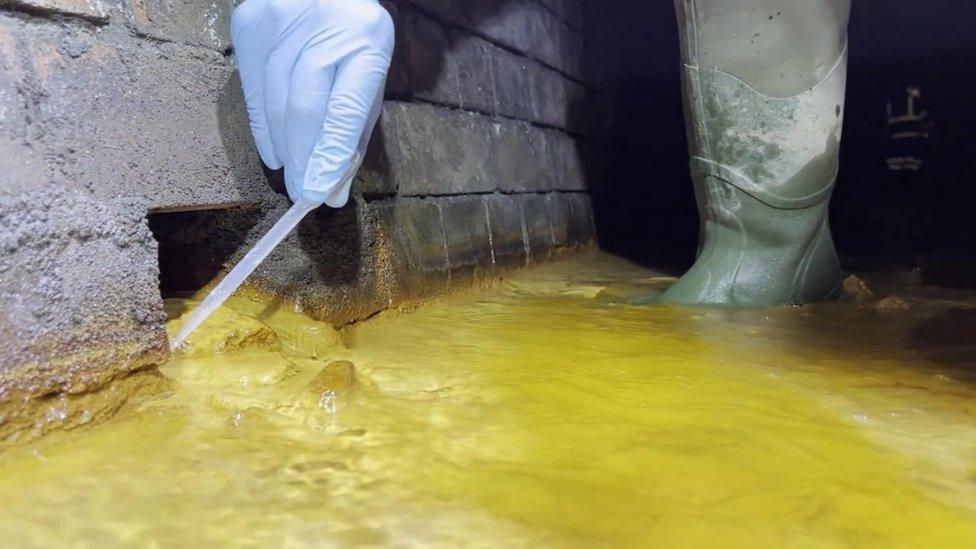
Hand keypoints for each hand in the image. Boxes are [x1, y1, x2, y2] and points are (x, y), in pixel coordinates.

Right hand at [231, 0, 394, 205]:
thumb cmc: (352, 44)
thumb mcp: (366, 81)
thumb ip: (352, 135)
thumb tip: (331, 193)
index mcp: (367, 39)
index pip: (345, 107)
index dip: (330, 154)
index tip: (318, 194)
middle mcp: (325, 26)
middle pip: (304, 106)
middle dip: (302, 159)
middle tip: (302, 195)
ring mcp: (281, 19)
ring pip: (273, 100)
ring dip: (282, 147)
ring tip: (291, 175)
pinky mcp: (250, 22)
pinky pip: (251, 88)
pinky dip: (262, 126)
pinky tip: (274, 150)